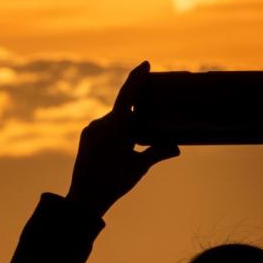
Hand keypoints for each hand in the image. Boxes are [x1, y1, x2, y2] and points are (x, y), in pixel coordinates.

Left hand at [66, 61, 179, 218]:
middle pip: (124, 109)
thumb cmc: (114, 181)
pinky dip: (118, 130)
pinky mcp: (87, 137)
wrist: (85, 198)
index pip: (128, 95)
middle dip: (138, 109)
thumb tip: (177, 147)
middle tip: (154, 109)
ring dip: (127, 123)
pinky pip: (105, 127)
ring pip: (115, 119)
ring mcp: (91, 130)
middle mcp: (101, 123)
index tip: (145, 64)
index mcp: (115, 125)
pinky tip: (125, 142)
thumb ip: (158, 152)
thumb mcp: (140, 166)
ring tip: (139, 136)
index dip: (137, 77)